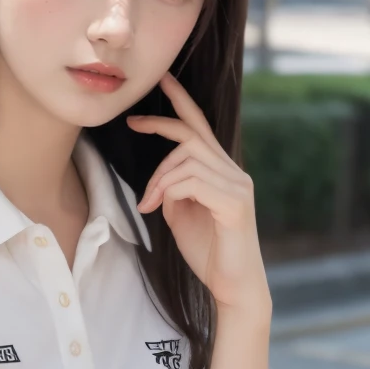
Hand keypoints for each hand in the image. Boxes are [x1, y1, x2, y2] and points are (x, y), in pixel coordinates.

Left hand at [126, 71, 270, 316]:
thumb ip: (172, 191)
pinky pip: (193, 181)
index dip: (181, 101)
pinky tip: (157, 208)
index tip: (161, 81)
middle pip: (193, 135)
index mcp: (222, 173)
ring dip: (159, 178)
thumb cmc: (208, 254)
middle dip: (160, 125)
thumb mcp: (180, 216)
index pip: (202, 127)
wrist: (232, 288)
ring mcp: (238, 186)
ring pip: (188, 159)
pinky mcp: (235, 203)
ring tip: (148, 203)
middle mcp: (234, 173)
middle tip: (131, 124)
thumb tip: (161, 179)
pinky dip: (168, 190)